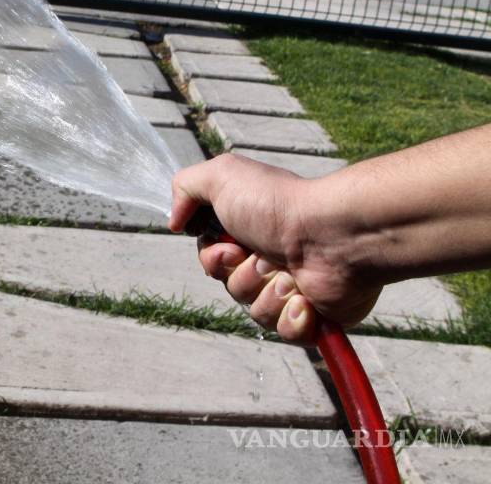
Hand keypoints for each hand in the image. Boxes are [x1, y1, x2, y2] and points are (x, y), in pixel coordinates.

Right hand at [169, 154, 381, 344]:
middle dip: (241, 276)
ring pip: (256, 312)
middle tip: (263, 258)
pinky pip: (286, 333)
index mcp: (248, 231)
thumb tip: (175, 222)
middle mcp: (269, 259)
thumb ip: (186, 188)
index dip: (213, 259)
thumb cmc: (278, 205)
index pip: (211, 260)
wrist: (334, 236)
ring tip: (290, 275)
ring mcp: (293, 288)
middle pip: (230, 287)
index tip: (228, 246)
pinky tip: (305, 300)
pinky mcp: (314, 315)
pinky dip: (292, 318)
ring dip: (268, 293)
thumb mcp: (221, 176)